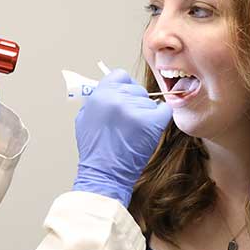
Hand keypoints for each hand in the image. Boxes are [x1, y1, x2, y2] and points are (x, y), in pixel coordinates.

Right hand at [72, 69, 172, 205]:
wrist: (104, 174)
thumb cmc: (95, 151)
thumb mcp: (85, 118)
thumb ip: (98, 99)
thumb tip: (111, 89)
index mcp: (100, 95)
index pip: (120, 75)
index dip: (124, 87)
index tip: (125, 98)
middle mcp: (117, 99)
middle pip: (137, 89)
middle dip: (135, 103)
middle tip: (129, 121)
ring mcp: (136, 110)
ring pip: (150, 102)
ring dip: (146, 114)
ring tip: (135, 132)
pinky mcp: (151, 123)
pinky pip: (164, 111)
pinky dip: (160, 118)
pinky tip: (150, 129)